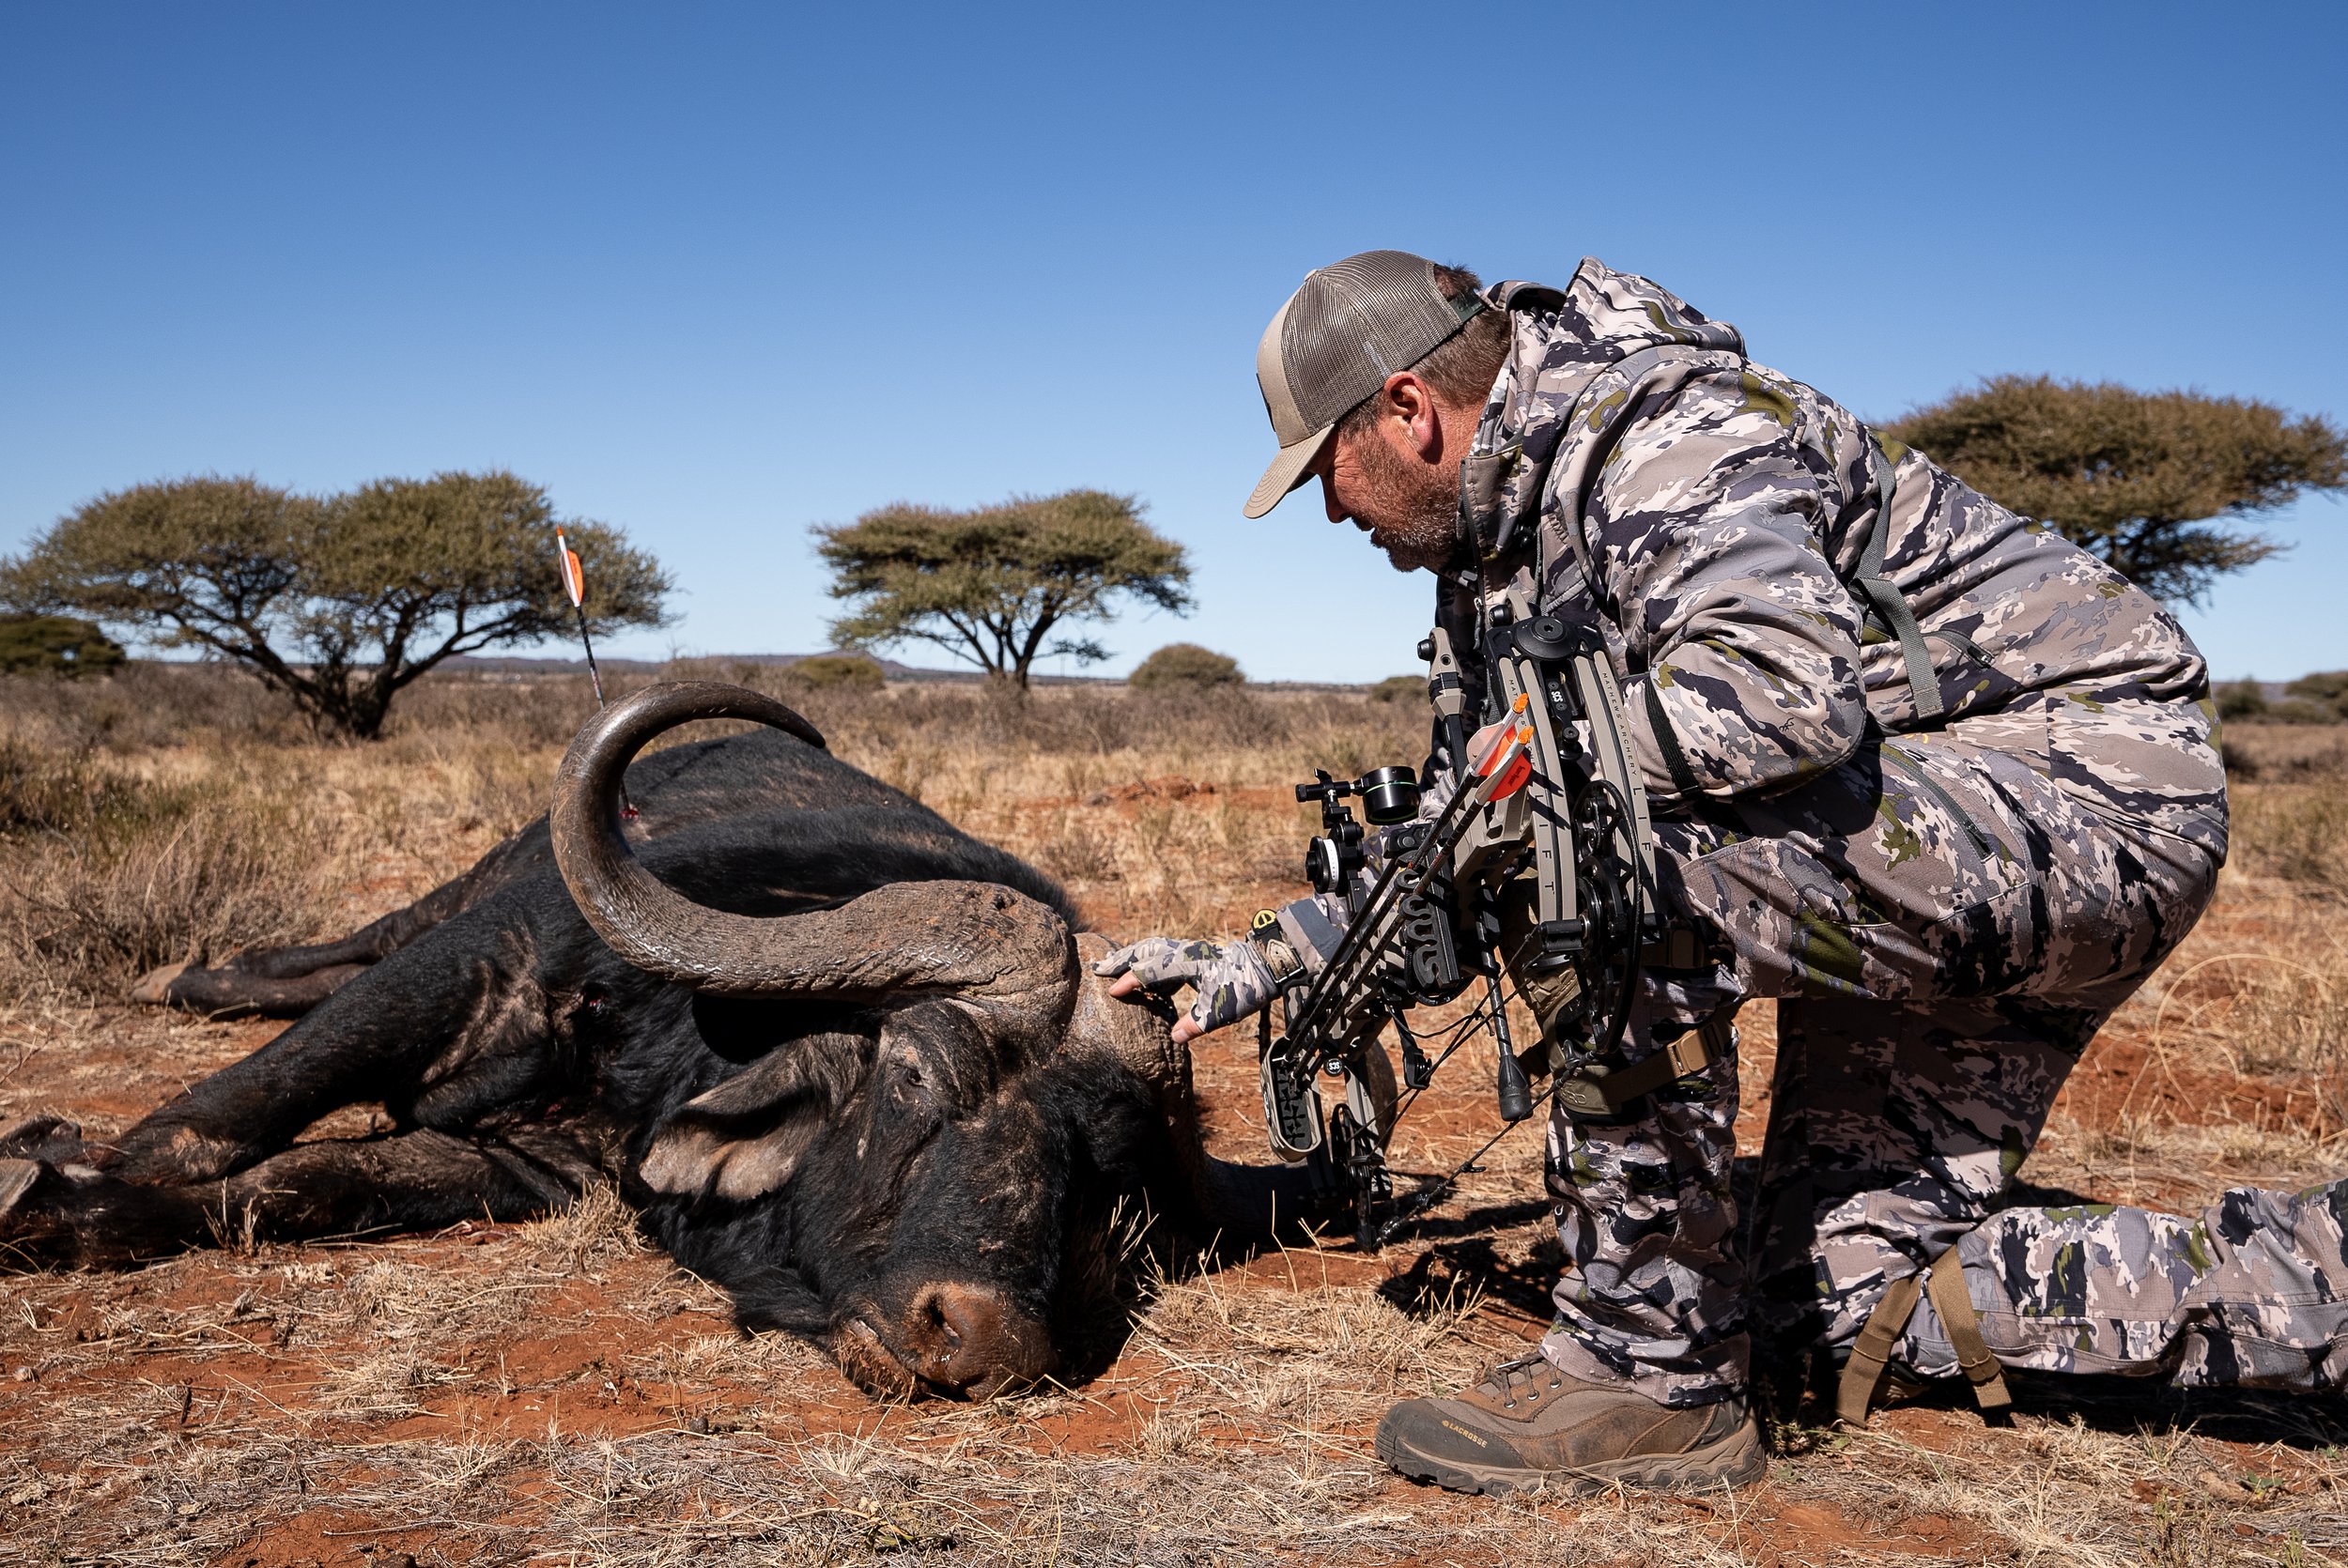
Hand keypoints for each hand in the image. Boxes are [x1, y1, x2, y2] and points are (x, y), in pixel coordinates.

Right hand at [1091, 936, 1277, 1044]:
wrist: (1269, 965)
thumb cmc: (1245, 986)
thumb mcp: (1221, 1011)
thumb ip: (1195, 1024)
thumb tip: (1174, 1037)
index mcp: (1186, 962)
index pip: (1150, 969)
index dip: (1129, 981)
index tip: (1111, 992)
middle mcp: (1185, 952)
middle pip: (1145, 950)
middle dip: (1120, 958)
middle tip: (1097, 967)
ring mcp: (1190, 951)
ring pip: (1153, 949)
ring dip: (1132, 957)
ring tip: (1112, 965)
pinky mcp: (1195, 956)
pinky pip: (1164, 956)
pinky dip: (1149, 964)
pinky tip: (1145, 979)